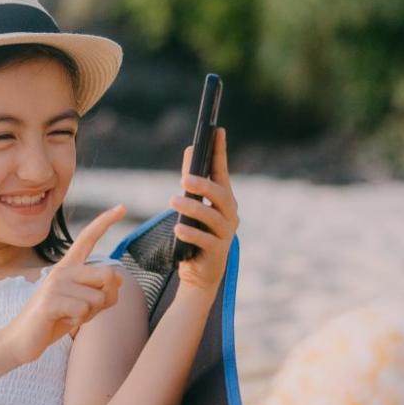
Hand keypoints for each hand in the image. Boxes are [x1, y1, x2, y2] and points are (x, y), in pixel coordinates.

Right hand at [0, 204, 127, 364]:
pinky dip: (78, 322)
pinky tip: (61, 321)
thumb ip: (103, 291)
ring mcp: (55, 283)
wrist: (22, 340)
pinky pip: (83, 311)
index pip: (88, 238)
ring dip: (89, 314)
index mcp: (69, 266)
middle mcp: (62, 269)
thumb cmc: (56, 320)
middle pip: (109, 275)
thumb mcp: (85, 305)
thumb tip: (120, 278)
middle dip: (107, 298)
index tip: (122, 206)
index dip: (105, 221)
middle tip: (85, 309)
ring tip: (68, 316)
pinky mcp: (50, 301)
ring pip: (98, 298)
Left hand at [169, 129, 239, 295]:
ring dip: (192, 208)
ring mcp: (226, 233)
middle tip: (184, 178)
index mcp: (224, 200)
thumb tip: (189, 151)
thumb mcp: (193, 206)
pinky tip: (178, 229)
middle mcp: (230, 214)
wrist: (200, 273)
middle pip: (221, 195)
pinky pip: (205, 240)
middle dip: (204, 185)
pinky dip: (191, 233)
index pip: (222, 172)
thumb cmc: (197, 234)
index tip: (217, 131)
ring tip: (173, 201)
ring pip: (212, 217)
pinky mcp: (217, 252)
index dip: (220, 152)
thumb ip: (192, 180)